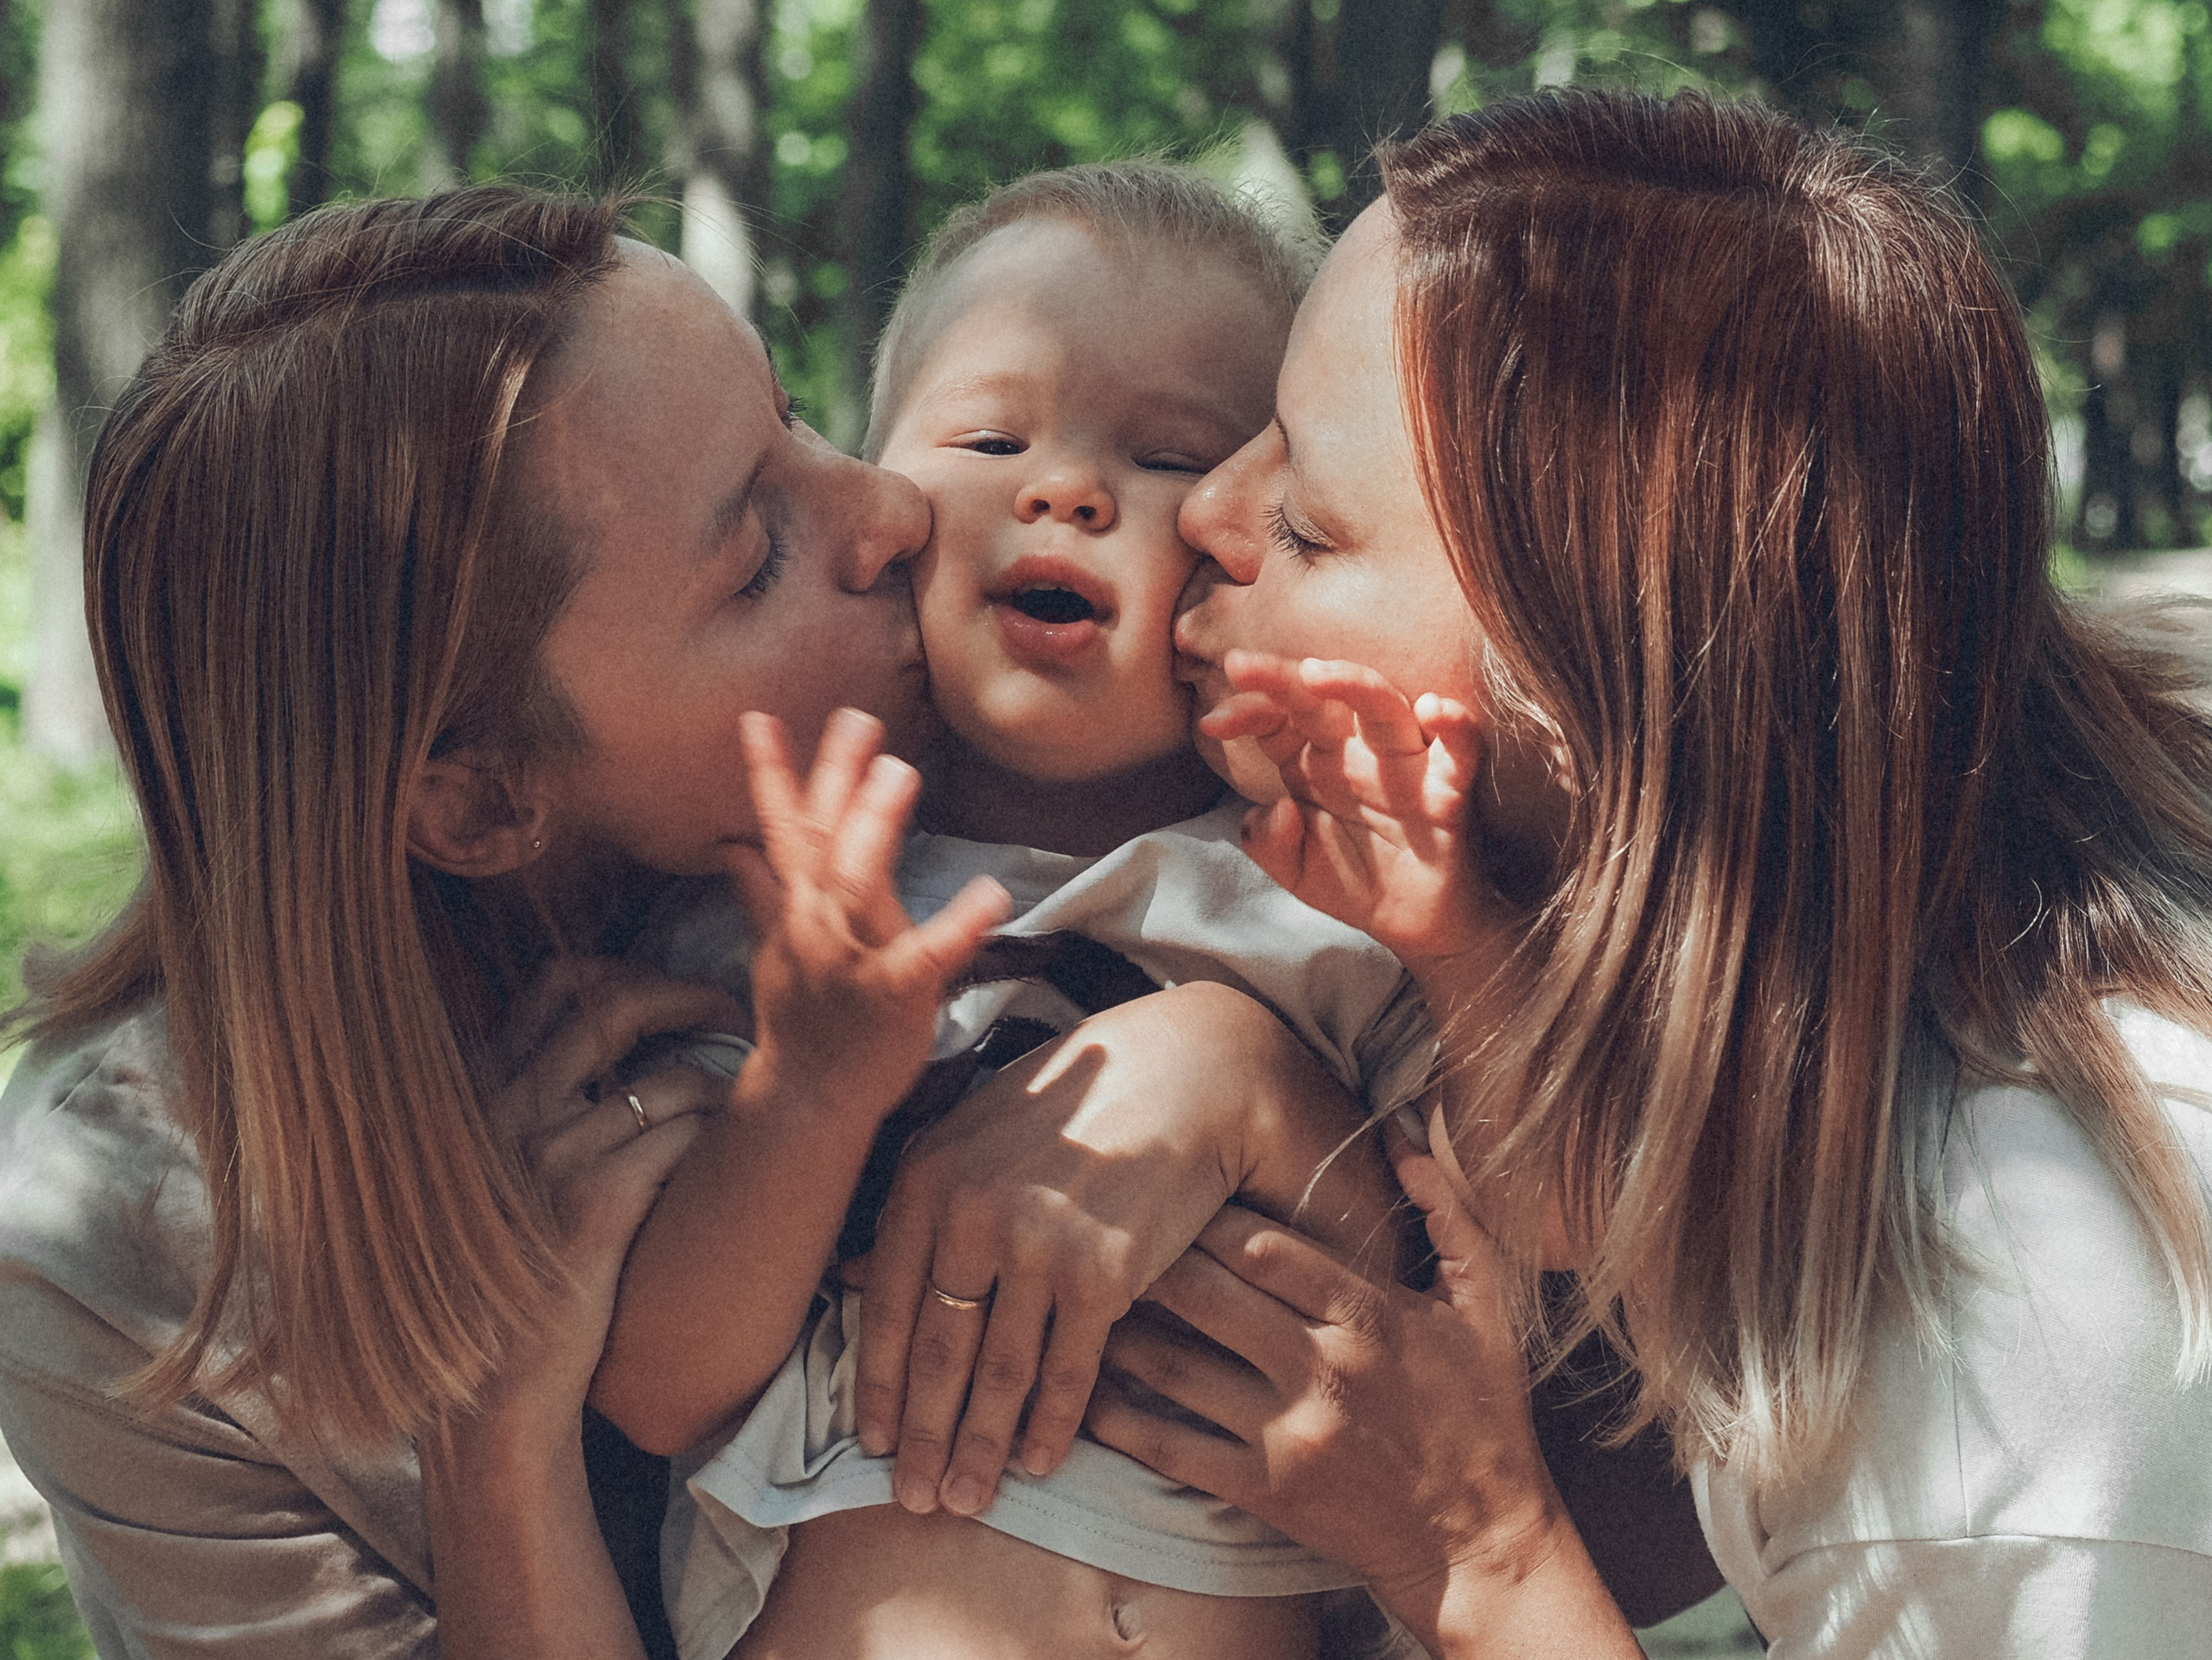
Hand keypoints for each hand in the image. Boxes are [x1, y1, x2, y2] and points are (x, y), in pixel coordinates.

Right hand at [474, 960, 732, 1426]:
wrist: (489, 1391)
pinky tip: (727, 1168)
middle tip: (729, 1017)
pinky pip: (682, 1138)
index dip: (627, 973)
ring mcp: (547, 1153)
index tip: (674, 996)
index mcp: (478, 1093)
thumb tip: (605, 1068)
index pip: (554, 985)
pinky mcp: (593, 1202)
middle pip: (613, 1003)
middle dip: (687, 996)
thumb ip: (530, 1116)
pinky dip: (716, 1142)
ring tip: (742, 1112)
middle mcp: (505, 1108)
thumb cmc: (504, 1289)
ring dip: (719, 1088)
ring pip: (668, 1079)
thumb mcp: (496, 1183)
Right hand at [729, 707, 1007, 1121]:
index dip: (771, 773)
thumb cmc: (803, 1018)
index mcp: (797, 908)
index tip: (760, 717)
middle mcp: (816, 924)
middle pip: (821, 839)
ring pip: (857, 882)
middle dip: (836, 777)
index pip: (780, 829)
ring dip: (876, 825)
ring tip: (900, 771)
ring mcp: (851, 959)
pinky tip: (990, 893)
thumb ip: (761, 892)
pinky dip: (957, 923)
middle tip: (860, 718)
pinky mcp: (893, 994)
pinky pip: (928, 954)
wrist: (808, 1097)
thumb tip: (730, 847)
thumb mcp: (775, 948)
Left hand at [851, 981, 1311, 1518]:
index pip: (886, 1305)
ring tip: (968, 1501)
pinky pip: (1068, 1369)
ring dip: (981, 1448)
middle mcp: (972, 1213)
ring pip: (998, 1374)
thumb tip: (849, 1275)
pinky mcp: (1105, 1273)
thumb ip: (920, 1202)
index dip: (878, 1386)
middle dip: (923, 1437)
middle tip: (913, 1500)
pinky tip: (1039, 1462)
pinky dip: (1051, 1425)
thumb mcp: (974, 1132)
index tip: (873, 1444)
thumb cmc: (1071, 1104)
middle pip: (937, 1352)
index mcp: (927, 1177)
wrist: (1181, 1076)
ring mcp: (1038, 1245)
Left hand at [1085, 1139, 1638, 1658]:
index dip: (1208, 1214)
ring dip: (1119, 1328)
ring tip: (1080, 1295)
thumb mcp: (1487, 1305)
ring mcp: (1289, 1434)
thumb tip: (1400, 1132)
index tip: (1173, 1190)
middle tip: (1103, 1229)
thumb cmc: (1485, 1415)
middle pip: (1208, 1295)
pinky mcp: (1265, 1492)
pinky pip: (1171, 1446)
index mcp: (1372, 1316)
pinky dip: (1118, 1416)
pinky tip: (1084, 1388)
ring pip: (1177, 1366)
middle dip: (1150, 1257)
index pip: (1267, 1247)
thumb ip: (1447, 1212)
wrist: (1484, 1546)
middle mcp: (1325, 1370)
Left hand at [1200, 651, 1498, 966]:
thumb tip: (1273, 810)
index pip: (1278, 718)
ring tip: (1316, 672)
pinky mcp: (1448, 790)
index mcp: (1314, 761)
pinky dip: (1455, 726)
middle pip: (1321, 699)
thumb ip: (1269, 842)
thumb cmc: (1354, 882)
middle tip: (1240, 665)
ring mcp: (1404, 766)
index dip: (1247, 711)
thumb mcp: (1293, 868)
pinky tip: (1434, 709)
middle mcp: (1356, 752)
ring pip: (1385, 708)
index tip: (1214, 722)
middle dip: (1280, 678)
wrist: (1412, 925)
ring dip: (1354, 684)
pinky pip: (1461, 749)